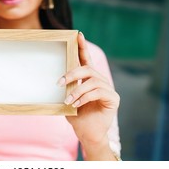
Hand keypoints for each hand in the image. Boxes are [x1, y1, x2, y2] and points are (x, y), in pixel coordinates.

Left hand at [62, 32, 119, 146]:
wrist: (87, 133)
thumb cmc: (77, 115)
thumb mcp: (67, 98)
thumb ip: (66, 87)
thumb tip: (54, 77)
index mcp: (89, 78)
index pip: (86, 59)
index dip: (82, 47)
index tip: (78, 35)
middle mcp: (100, 81)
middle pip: (88, 68)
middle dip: (72, 73)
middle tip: (59, 82)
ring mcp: (108, 89)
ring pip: (92, 81)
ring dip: (77, 91)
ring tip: (67, 100)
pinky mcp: (113, 99)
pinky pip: (98, 92)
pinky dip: (85, 98)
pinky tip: (76, 105)